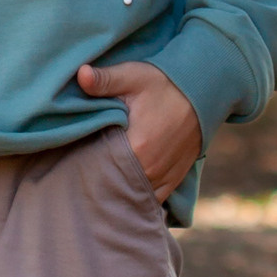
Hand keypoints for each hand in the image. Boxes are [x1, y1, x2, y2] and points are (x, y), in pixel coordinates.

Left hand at [77, 60, 202, 198]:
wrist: (205, 90)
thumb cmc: (165, 83)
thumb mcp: (133, 76)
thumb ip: (104, 80)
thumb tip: (80, 74)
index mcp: (137, 148)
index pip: (100, 169)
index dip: (83, 167)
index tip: (71, 162)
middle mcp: (151, 170)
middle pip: (115, 188)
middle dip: (98, 184)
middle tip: (80, 175)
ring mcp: (164, 178)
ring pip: (133, 198)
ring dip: (119, 192)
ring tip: (101, 184)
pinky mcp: (174, 180)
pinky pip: (152, 201)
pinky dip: (137, 198)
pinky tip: (123, 191)